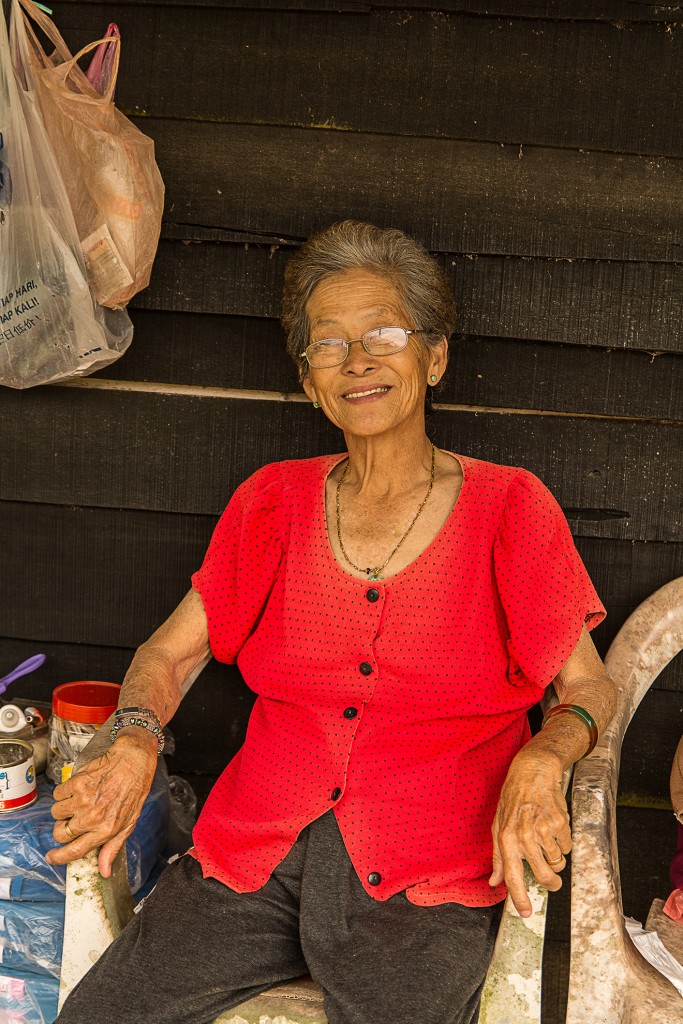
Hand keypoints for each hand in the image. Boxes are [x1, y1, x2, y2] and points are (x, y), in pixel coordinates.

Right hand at [45, 731, 157, 877]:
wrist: (133, 760)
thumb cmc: (133, 790)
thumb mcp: (129, 823)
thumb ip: (113, 847)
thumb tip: (104, 871)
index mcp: (106, 829)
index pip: (75, 851)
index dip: (59, 857)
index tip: (51, 857)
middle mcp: (92, 816)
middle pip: (60, 833)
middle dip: (62, 829)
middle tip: (73, 820)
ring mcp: (83, 799)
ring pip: (56, 813)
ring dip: (64, 808)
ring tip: (81, 800)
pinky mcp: (76, 783)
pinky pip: (58, 794)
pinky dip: (64, 792)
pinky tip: (79, 788)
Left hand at [489, 748, 571, 916]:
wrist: (533, 772)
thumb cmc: (513, 799)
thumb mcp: (498, 825)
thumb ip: (498, 857)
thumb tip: (495, 883)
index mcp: (506, 838)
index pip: (512, 875)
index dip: (519, 898)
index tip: (526, 913)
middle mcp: (525, 835)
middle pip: (544, 875)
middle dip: (550, 882)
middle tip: (551, 880)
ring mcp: (544, 829)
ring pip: (558, 862)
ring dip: (555, 857)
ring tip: (546, 838)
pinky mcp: (561, 823)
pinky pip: (567, 848)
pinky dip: (563, 843)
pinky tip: (553, 827)